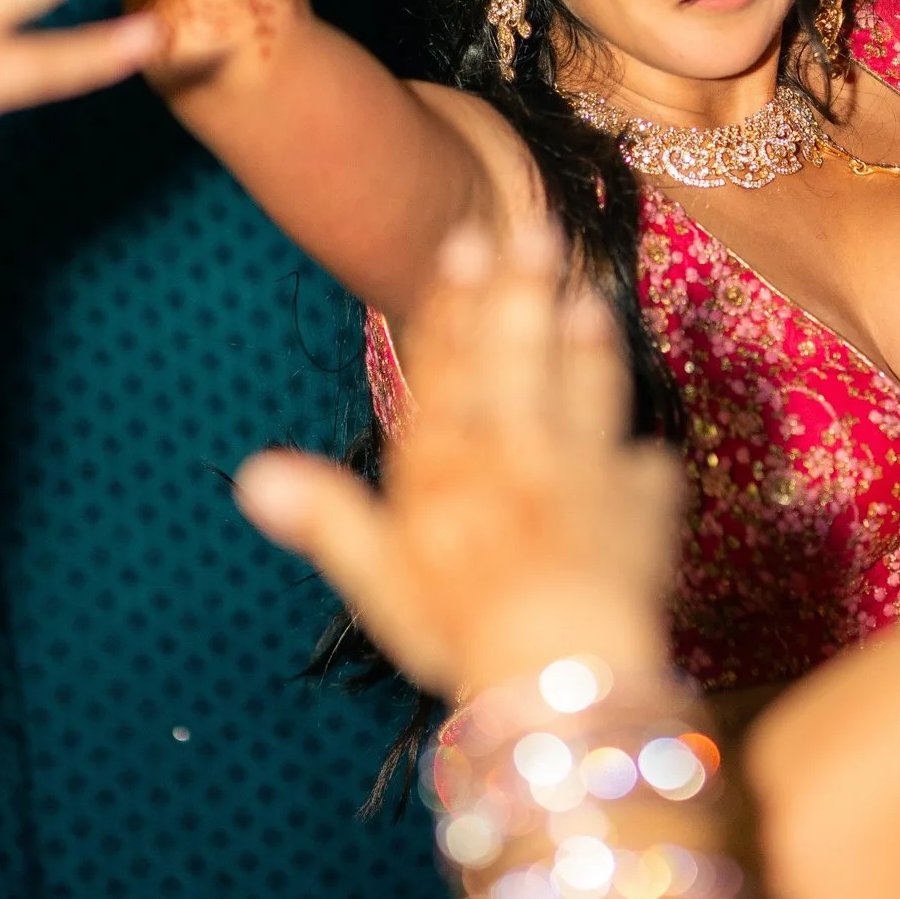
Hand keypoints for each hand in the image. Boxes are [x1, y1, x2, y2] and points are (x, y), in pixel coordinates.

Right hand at [233, 221, 685, 701]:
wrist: (564, 670)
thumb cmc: (458, 630)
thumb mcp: (377, 576)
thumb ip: (325, 517)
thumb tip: (251, 476)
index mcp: (448, 460)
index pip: (447, 366)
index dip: (454, 305)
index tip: (462, 245)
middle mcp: (517, 448)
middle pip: (518, 353)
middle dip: (523, 289)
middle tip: (535, 228)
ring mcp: (586, 469)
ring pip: (585, 391)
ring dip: (587, 345)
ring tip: (592, 302)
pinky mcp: (644, 505)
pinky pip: (647, 471)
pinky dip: (644, 458)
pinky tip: (648, 447)